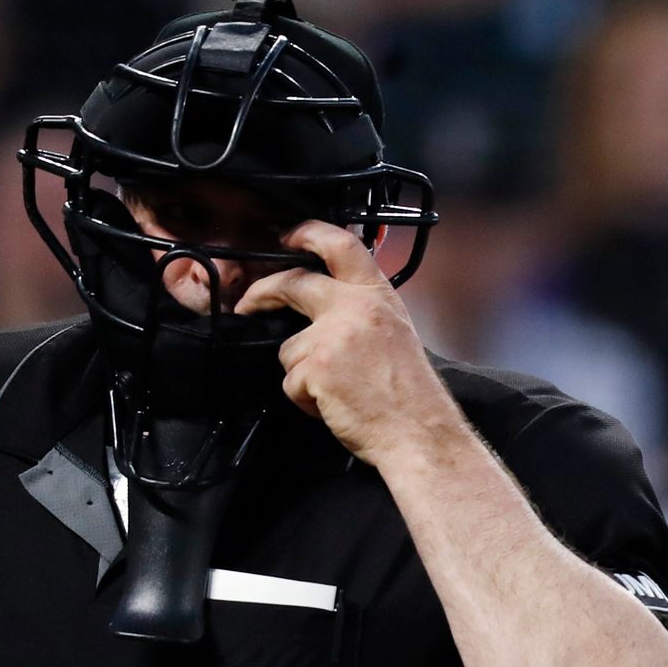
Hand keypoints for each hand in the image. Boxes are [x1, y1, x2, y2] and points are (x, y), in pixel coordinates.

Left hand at [235, 220, 452, 462]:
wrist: (419, 433)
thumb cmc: (410, 394)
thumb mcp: (395, 333)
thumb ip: (362, 311)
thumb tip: (325, 305)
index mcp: (377, 296)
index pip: (339, 245)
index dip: (307, 234)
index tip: (287, 237)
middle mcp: (354, 307)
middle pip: (292, 283)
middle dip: (262, 292)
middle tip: (249, 303)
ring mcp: (331, 336)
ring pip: (287, 348)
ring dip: (301, 371)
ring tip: (334, 390)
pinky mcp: (315, 368)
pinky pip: (290, 382)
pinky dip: (305, 399)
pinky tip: (333, 405)